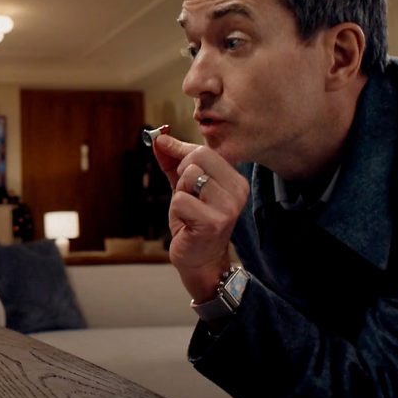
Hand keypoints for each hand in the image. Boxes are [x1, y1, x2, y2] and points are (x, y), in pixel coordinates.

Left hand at [153, 134, 249, 301]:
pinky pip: (180, 200)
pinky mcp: (213, 222)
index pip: (204, 150)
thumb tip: (159, 137)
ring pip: (189, 177)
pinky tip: (187, 223)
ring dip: (179, 194)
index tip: (164, 146)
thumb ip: (173, 161)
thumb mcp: (184, 186)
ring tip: (189, 210)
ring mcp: (228, 207)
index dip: (180, 150)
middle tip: (186, 194)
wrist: (200, 260)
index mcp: (236, 180)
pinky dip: (176, 211)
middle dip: (181, 174)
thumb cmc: (193, 221)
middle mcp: (238, 191)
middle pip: (197, 157)